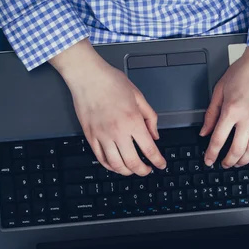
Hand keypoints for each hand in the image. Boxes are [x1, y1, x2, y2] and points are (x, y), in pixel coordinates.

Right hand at [50, 39, 165, 175]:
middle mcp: (117, 131)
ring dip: (127, 172)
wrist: (87, 76)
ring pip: (116, 165)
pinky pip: (100, 158)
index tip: (161, 165)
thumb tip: (154, 135)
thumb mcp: (138, 96)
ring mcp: (102, 135)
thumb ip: (150, 118)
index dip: (158, 161)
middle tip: (147, 170)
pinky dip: (110, 166)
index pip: (149, 150)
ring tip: (132, 170)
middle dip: (143, 171)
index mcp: (132, 121)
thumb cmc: (110, 81)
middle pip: (133, 162)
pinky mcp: (90, 136)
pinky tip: (116, 165)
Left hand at [201, 46, 248, 167]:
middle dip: (228, 162)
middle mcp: (248, 116)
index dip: (211, 154)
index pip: (218, 139)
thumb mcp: (220, 90)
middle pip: (237, 149)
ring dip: (244, 160)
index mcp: (231, 110)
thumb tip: (204, 132)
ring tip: (238, 162)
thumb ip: (211, 113)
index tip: (209, 160)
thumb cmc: (243, 71)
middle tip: (224, 164)